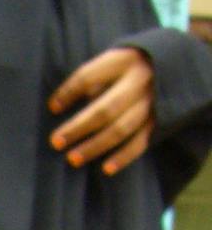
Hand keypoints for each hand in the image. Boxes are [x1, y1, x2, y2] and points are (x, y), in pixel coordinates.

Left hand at [48, 46, 154, 175]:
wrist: (176, 62)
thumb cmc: (129, 65)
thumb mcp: (113, 60)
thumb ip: (93, 79)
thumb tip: (60, 106)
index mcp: (123, 60)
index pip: (89, 77)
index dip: (68, 92)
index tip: (52, 107)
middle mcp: (139, 80)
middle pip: (105, 109)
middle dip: (78, 128)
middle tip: (55, 142)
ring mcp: (152, 101)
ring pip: (121, 129)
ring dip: (95, 146)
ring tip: (72, 159)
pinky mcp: (160, 119)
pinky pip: (141, 142)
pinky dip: (123, 156)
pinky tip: (106, 168)